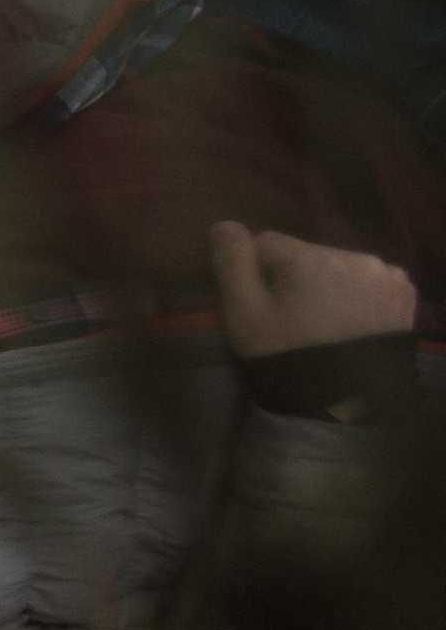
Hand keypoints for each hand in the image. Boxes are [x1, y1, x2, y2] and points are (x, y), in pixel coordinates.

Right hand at [209, 221, 416, 359]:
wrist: (350, 404)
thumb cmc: (289, 358)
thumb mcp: (245, 318)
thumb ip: (232, 266)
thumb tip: (225, 225)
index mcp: (312, 259)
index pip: (266, 243)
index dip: (256, 275)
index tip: (262, 307)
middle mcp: (354, 256)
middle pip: (305, 254)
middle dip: (294, 278)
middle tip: (292, 320)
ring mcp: (385, 273)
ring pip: (337, 265)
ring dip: (326, 285)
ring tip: (323, 324)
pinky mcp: (404, 291)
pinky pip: (367, 279)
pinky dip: (356, 293)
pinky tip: (350, 321)